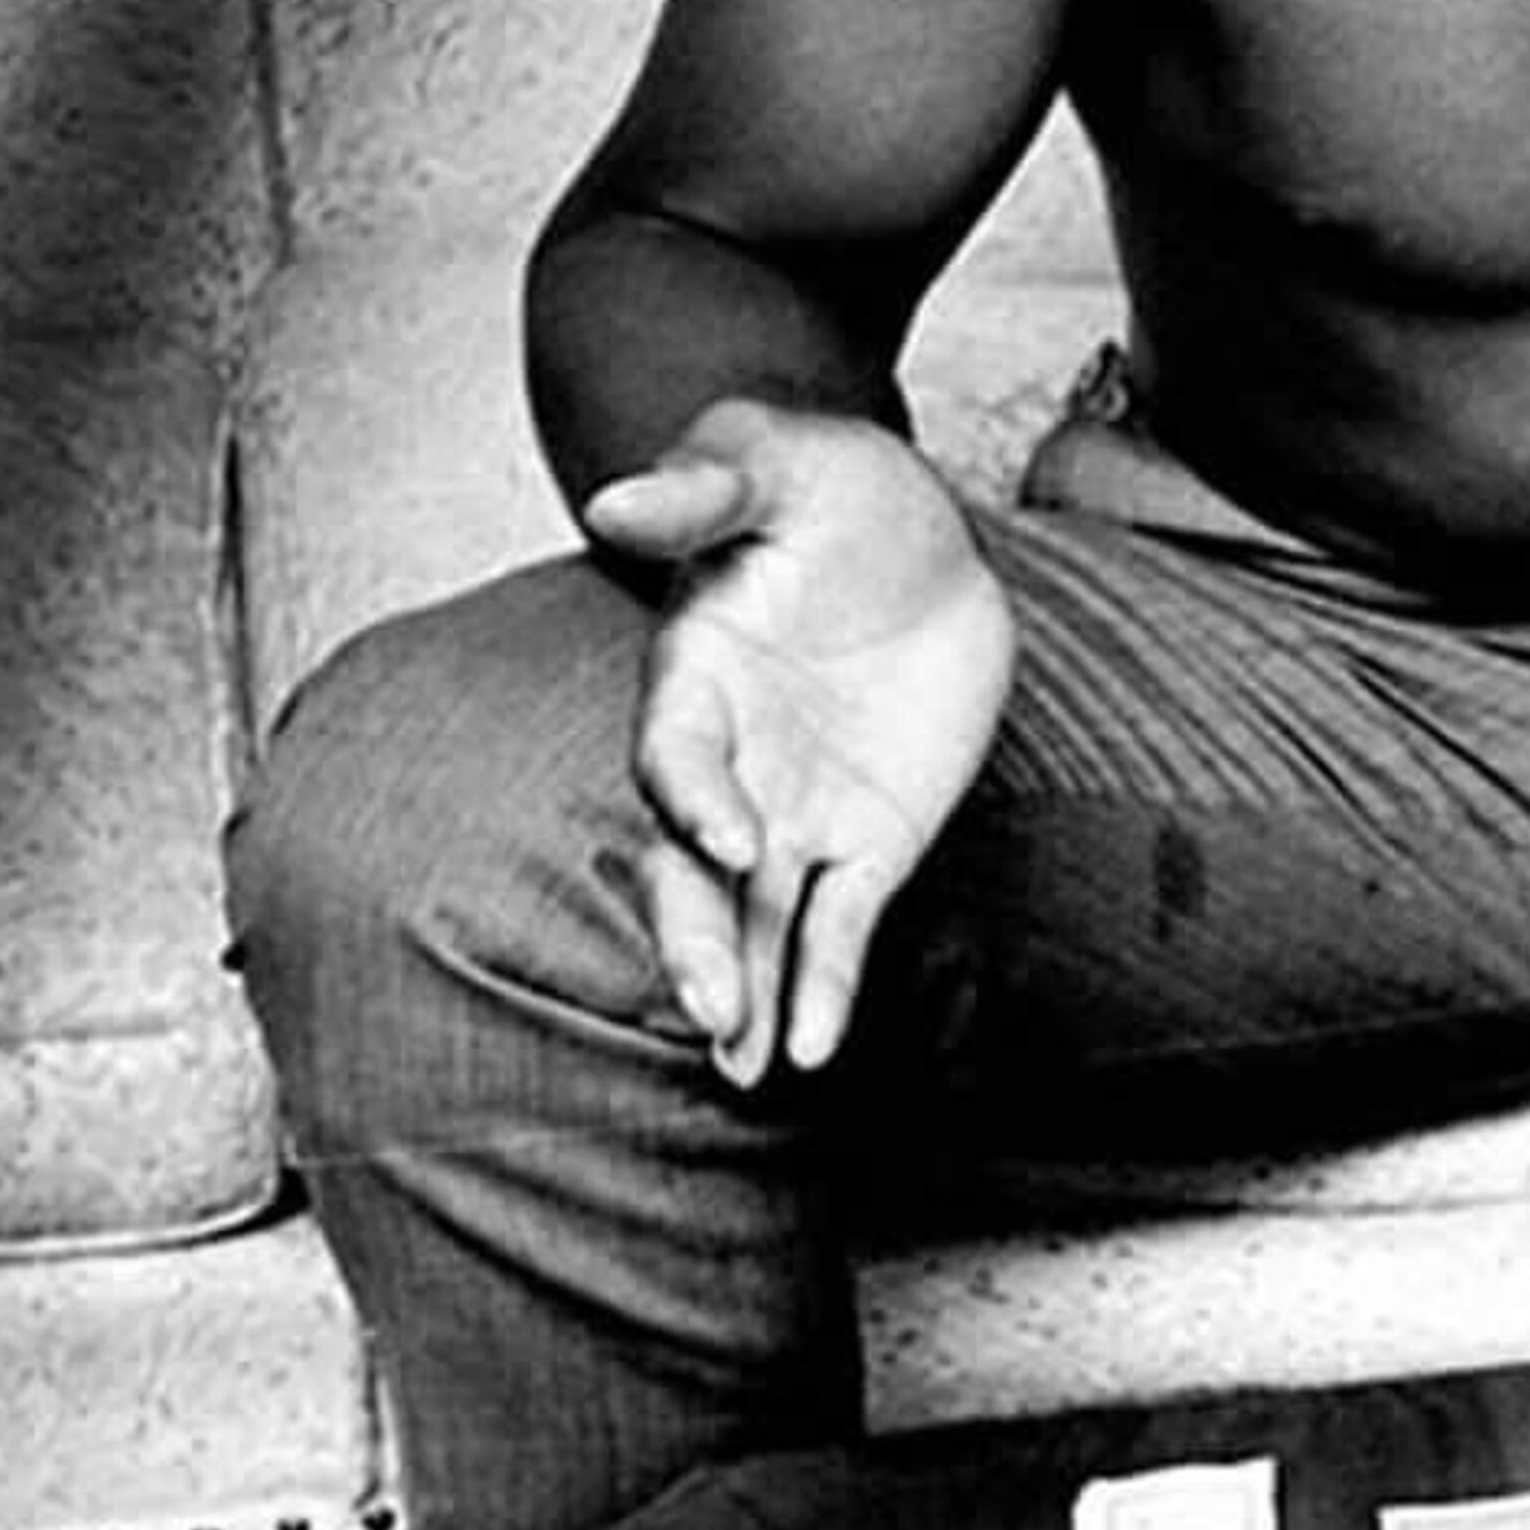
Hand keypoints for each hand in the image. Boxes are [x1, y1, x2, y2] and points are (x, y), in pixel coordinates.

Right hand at [582, 401, 1014, 1080]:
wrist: (916, 531)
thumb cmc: (825, 486)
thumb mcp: (772, 458)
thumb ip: (704, 487)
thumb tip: (614, 497)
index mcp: (694, 676)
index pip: (677, 752)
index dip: (696, 798)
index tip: (728, 841)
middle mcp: (731, 764)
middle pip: (696, 868)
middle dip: (702, 938)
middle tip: (713, 1013)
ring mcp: (795, 810)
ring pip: (759, 918)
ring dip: (752, 994)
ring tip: (746, 1070)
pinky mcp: (866, 841)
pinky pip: (839, 925)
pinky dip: (827, 985)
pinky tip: (814, 1051)